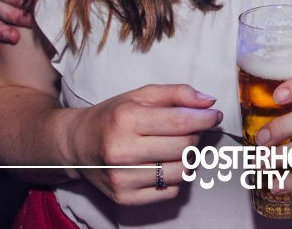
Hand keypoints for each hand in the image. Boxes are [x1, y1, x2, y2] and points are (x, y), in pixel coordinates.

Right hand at [64, 84, 221, 205]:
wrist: (77, 145)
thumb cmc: (113, 116)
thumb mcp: (140, 95)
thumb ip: (177, 94)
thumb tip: (210, 102)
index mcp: (126, 119)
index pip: (180, 122)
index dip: (204, 119)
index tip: (214, 116)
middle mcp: (122, 151)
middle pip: (184, 147)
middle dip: (194, 136)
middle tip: (188, 129)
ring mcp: (122, 178)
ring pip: (181, 171)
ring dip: (188, 158)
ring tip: (176, 147)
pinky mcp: (125, 198)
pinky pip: (170, 191)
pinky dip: (175, 177)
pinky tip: (163, 164)